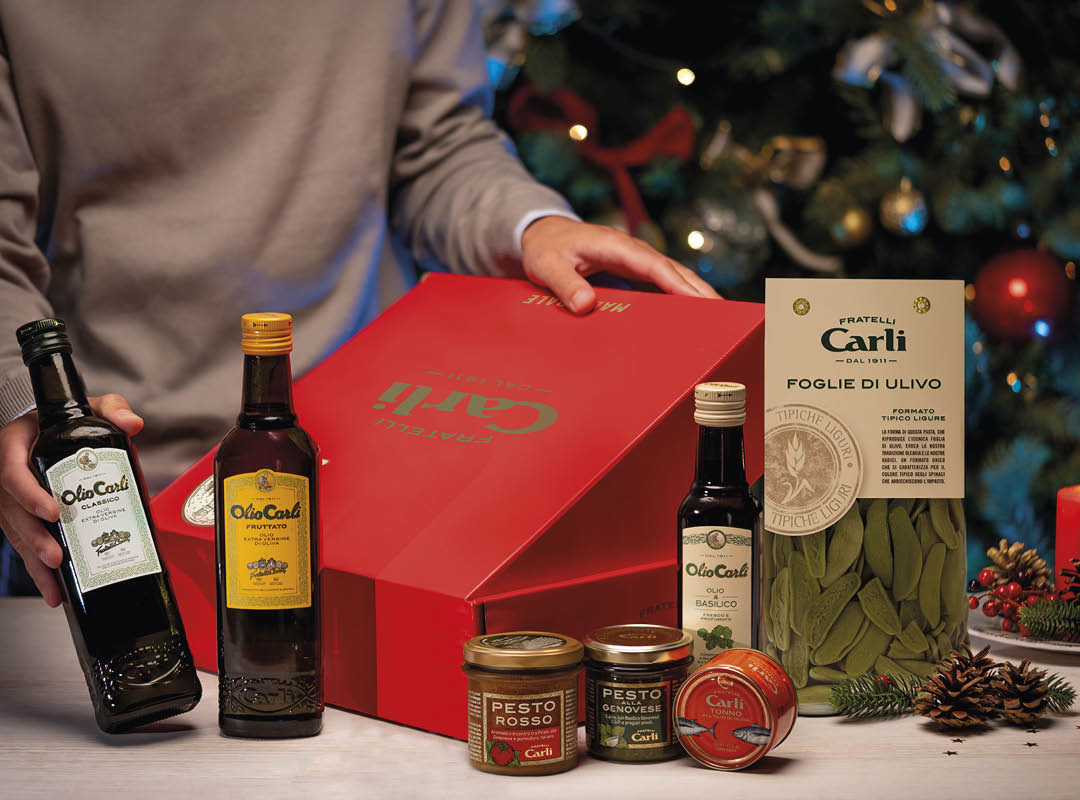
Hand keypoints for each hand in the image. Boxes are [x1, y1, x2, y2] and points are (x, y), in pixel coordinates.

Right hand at [0, 394, 142, 605]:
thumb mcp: (89, 407)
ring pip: (17, 534)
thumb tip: (133, 423)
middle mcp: (5, 476)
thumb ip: (111, 409)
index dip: (30, 495)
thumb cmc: (65, 419)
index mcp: (15, 447)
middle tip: (56, 557)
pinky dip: (38, 570)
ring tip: (55, 585)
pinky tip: (55, 591)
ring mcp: (9, 501)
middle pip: (13, 513)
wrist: (45, 426)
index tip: (52, 512)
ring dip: (34, 561)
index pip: (13, 473)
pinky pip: (24, 545)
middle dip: (34, 539)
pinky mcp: (19, 518)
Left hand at [520, 215, 719, 313]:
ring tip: (719, 319)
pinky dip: (680, 296)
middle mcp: (632, 250)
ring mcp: (635, 259)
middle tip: (724, 316)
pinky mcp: (634, 269)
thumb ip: (564, 284)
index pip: (653, 265)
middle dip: (699, 291)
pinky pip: (662, 282)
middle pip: (673, 270)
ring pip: (673, 276)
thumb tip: (585, 305)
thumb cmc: (545, 248)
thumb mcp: (546, 266)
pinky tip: (692, 315)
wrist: (543, 233)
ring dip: (696, 294)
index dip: (677, 283)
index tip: (698, 301)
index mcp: (615, 245)